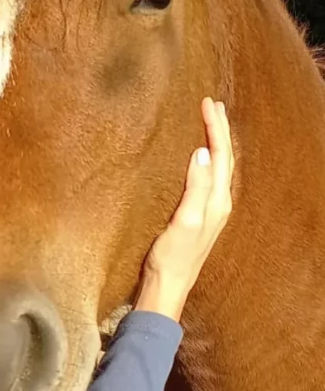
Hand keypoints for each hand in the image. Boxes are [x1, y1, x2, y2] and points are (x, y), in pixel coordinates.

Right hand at [134, 98, 234, 321]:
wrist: (167, 287)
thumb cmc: (173, 257)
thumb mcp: (185, 219)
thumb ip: (196, 186)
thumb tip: (203, 152)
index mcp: (218, 201)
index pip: (221, 155)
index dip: (215, 128)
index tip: (206, 103)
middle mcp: (218, 204)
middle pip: (224, 158)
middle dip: (219, 130)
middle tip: (212, 104)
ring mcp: (209, 211)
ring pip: (218, 167)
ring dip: (215, 143)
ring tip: (209, 124)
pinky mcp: (197, 216)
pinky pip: (207, 178)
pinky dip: (206, 160)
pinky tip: (198, 158)